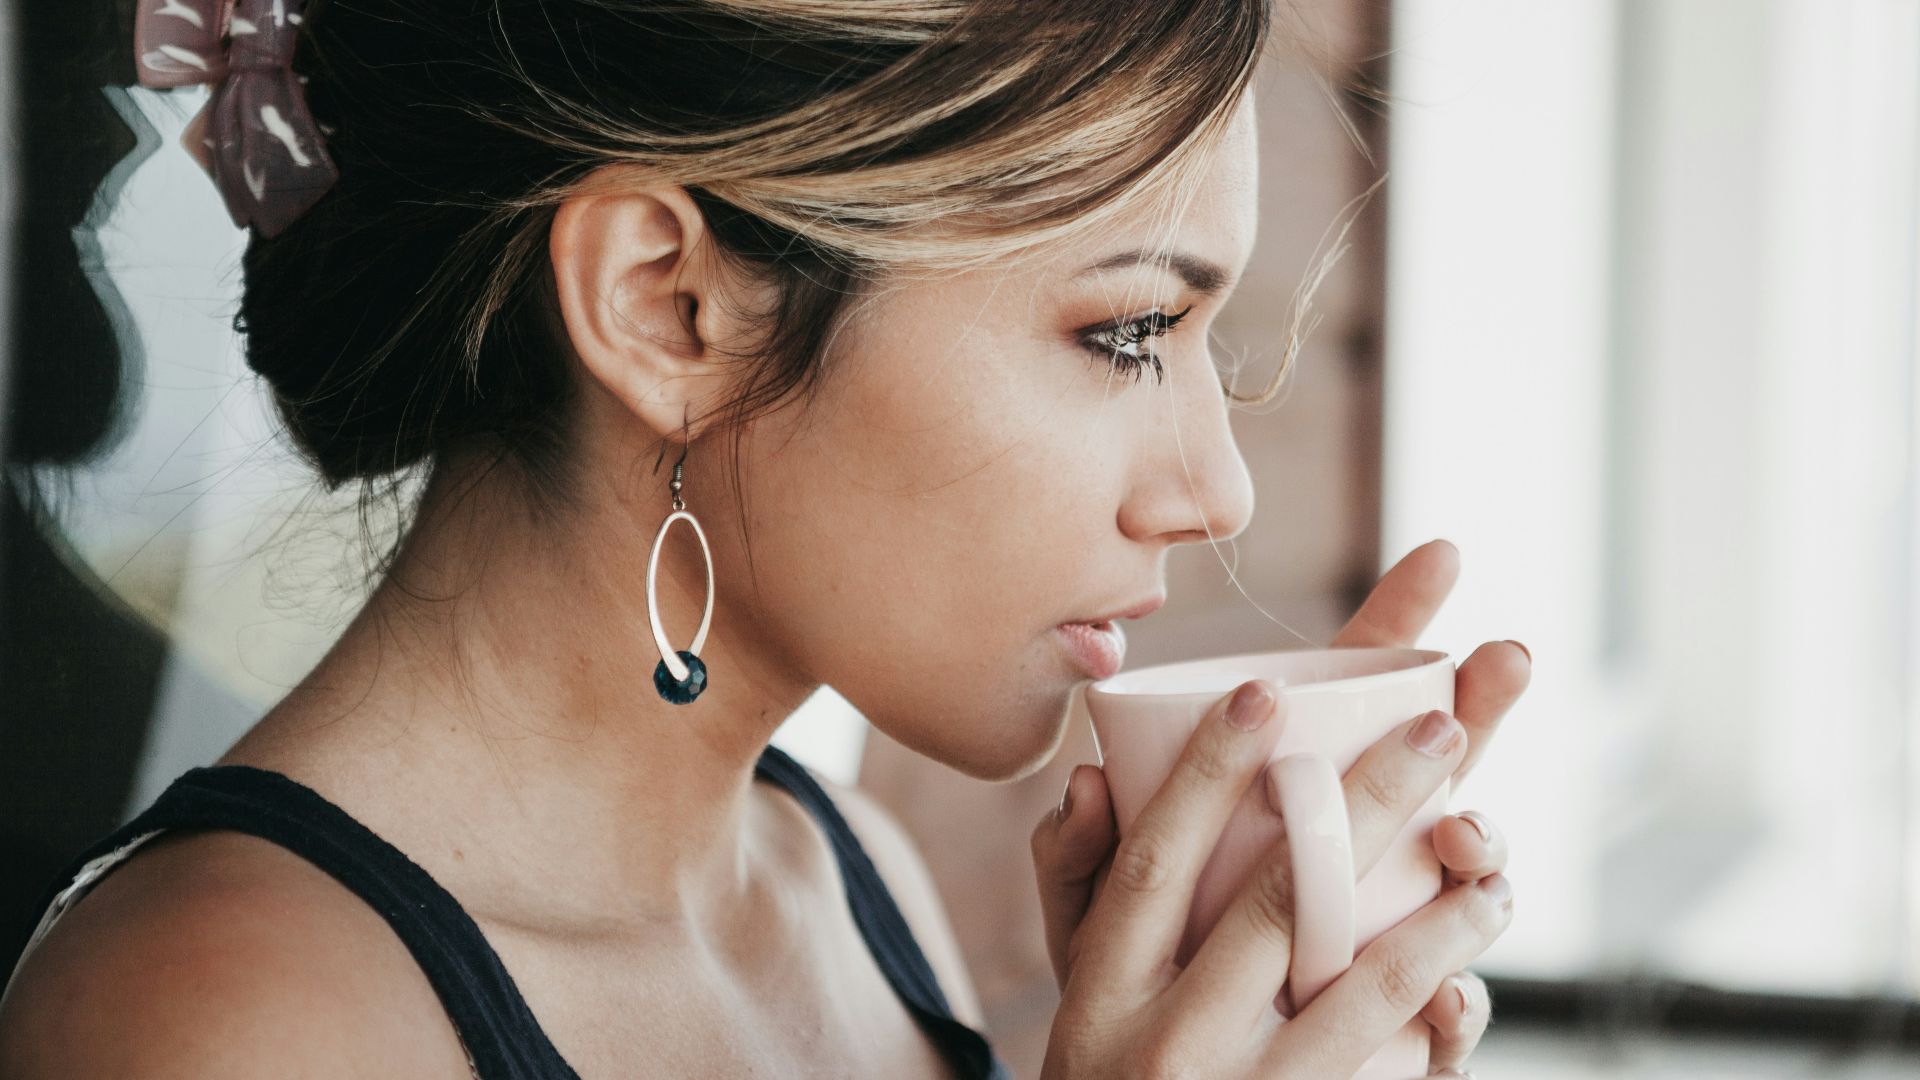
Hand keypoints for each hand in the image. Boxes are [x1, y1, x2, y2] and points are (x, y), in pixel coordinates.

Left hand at [1031, 538, 1529, 1076]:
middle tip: (1509, 655)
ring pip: (1459, 877)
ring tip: (1466, 835)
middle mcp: (1352, 857)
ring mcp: (1386, 935)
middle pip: (1426, 768)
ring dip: (1479, 843)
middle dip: (1475, 707)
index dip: (1396, 626)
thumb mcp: (1088, 922)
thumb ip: (1076, 859)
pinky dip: (1458, 1007)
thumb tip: (1080, 788)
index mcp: (1286, 806)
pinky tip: (1453, 997)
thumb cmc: (1127, 990)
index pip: (1348, 701)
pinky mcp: (1394, 1034)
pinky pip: (1442, 1018)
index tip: (1443, 554)